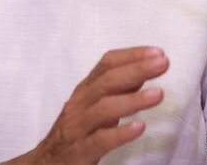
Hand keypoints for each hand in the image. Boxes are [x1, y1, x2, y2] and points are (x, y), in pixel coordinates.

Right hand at [5, 46, 169, 164]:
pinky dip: (120, 133)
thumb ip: (118, 89)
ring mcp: (77, 127)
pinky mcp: (78, 152)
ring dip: (133, 100)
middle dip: (136, 70)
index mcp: (85, 90)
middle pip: (107, 82)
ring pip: (103, 109)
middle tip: (162, 63)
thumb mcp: (94, 105)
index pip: (107, 64)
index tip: (158, 52)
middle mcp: (80, 104)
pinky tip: (139, 127)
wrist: (43, 164)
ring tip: (158, 94)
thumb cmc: (76, 131)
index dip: (132, 55)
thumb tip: (144, 70)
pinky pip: (99, 140)